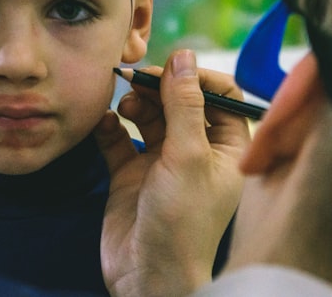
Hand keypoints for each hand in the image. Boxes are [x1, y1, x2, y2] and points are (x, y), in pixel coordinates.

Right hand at [96, 50, 249, 296]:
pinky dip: (110, 125)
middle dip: (160, 86)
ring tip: (126, 103)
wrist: (148, 277)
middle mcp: (196, 151)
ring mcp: (162, 162)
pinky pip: (119, 138)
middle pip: (180, 100)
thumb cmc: (182, 223)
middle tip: (136, 77)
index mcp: (226, 148)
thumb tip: (184, 57)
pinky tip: (104, 121)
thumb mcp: (188, 156)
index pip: (222, 95)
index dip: (197, 77)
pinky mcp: (130, 174)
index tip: (171, 68)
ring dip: (136, 102)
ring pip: (149, 114)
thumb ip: (184, 104)